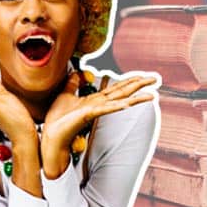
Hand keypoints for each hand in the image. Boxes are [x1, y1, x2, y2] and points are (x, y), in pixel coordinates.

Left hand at [41, 72, 156, 177]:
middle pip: (122, 92)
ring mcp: (96, 109)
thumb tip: (75, 72)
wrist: (52, 134)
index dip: (127, 81)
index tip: (140, 75)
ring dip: (136, 96)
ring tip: (152, 93)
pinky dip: (119, 105)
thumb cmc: (58, 118)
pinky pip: (108, 108)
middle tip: (154, 78)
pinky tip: (130, 102)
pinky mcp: (90, 114)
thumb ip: (72, 84)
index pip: (115, 88)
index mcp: (94, 100)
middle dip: (138, 84)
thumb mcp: (65, 94)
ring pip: (120, 100)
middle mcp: (99, 104)